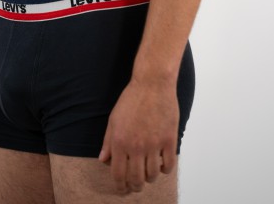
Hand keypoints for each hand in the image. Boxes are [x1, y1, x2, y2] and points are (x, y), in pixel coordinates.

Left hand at [98, 77, 178, 194]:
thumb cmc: (132, 99)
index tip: (122, 189)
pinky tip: (160, 165)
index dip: (120, 186)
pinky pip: (168, 166)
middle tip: (135, 185)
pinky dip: (164, 170)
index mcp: (120, 142)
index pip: (118, 174)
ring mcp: (154, 145)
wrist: (152, 84)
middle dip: (135, 186)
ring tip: (147, 173)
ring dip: (149, 178)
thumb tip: (104, 160)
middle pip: (136, 179)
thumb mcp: (114, 119)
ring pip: (152, 175)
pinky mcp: (169, 140)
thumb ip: (108, 141)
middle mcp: (137, 146)